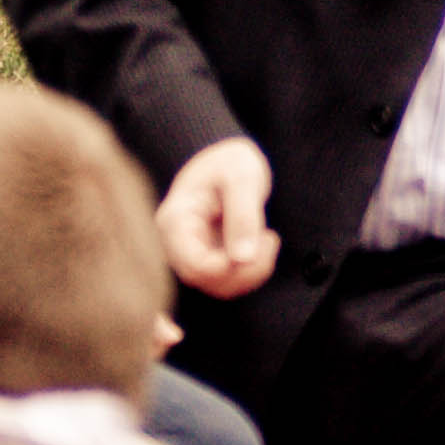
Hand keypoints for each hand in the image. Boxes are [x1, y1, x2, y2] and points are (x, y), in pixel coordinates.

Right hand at [158, 138, 279, 299]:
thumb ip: (242, 215)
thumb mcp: (241, 177)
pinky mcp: (207, 258)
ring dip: (251, 271)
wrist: (227, 159)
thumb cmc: (230, 161)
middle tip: (269, 238)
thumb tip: (242, 259)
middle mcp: (176, 242)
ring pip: (218, 285)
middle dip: (242, 269)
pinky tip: (262, 242)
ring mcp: (190, 252)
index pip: (192, 264)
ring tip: (268, 238)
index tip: (253, 251)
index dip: (224, 267)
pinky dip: (252, 269)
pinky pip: (228, 279)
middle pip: (204, 279)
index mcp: (175, 220)